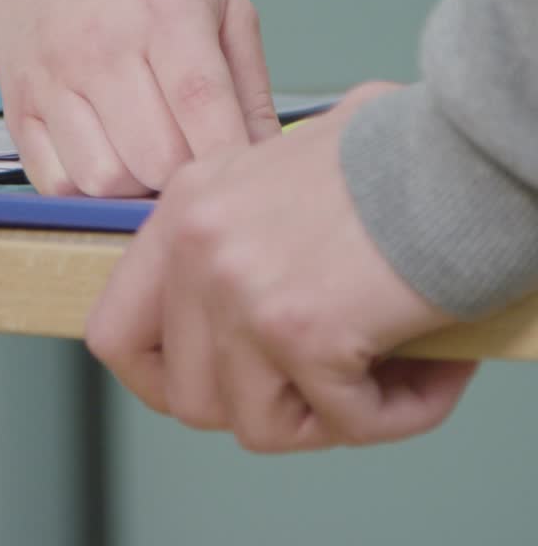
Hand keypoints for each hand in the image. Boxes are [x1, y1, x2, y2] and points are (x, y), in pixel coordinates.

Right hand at [0, 0, 279, 195]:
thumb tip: (266, 157)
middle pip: (155, 157)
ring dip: (137, 186)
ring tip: (151, 156)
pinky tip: (109, 156)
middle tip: (196, 157)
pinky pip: (55, 183)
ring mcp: (53, 79)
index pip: (201, 104)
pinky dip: (88, 189)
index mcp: (166, 14)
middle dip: (187, 173)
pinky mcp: (17, 106)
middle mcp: (102, 48)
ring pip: (103, 180)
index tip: (247, 178)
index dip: (229, 154)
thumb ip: (249, 81)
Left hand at [86, 83, 476, 449]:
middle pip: (188, 397)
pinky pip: (343, 424)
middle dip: (261, 405)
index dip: (161, 380)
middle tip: (323, 385)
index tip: (213, 386)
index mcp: (187, 208)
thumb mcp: (284, 170)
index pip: (115, 331)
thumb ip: (242, 233)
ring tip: (386, 373)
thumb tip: (239, 308)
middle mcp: (199, 248)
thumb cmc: (397, 151)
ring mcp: (243, 292)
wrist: (459, 149)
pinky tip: (434, 371)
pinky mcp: (303, 331)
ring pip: (259, 424)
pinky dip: (397, 413)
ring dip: (329, 415)